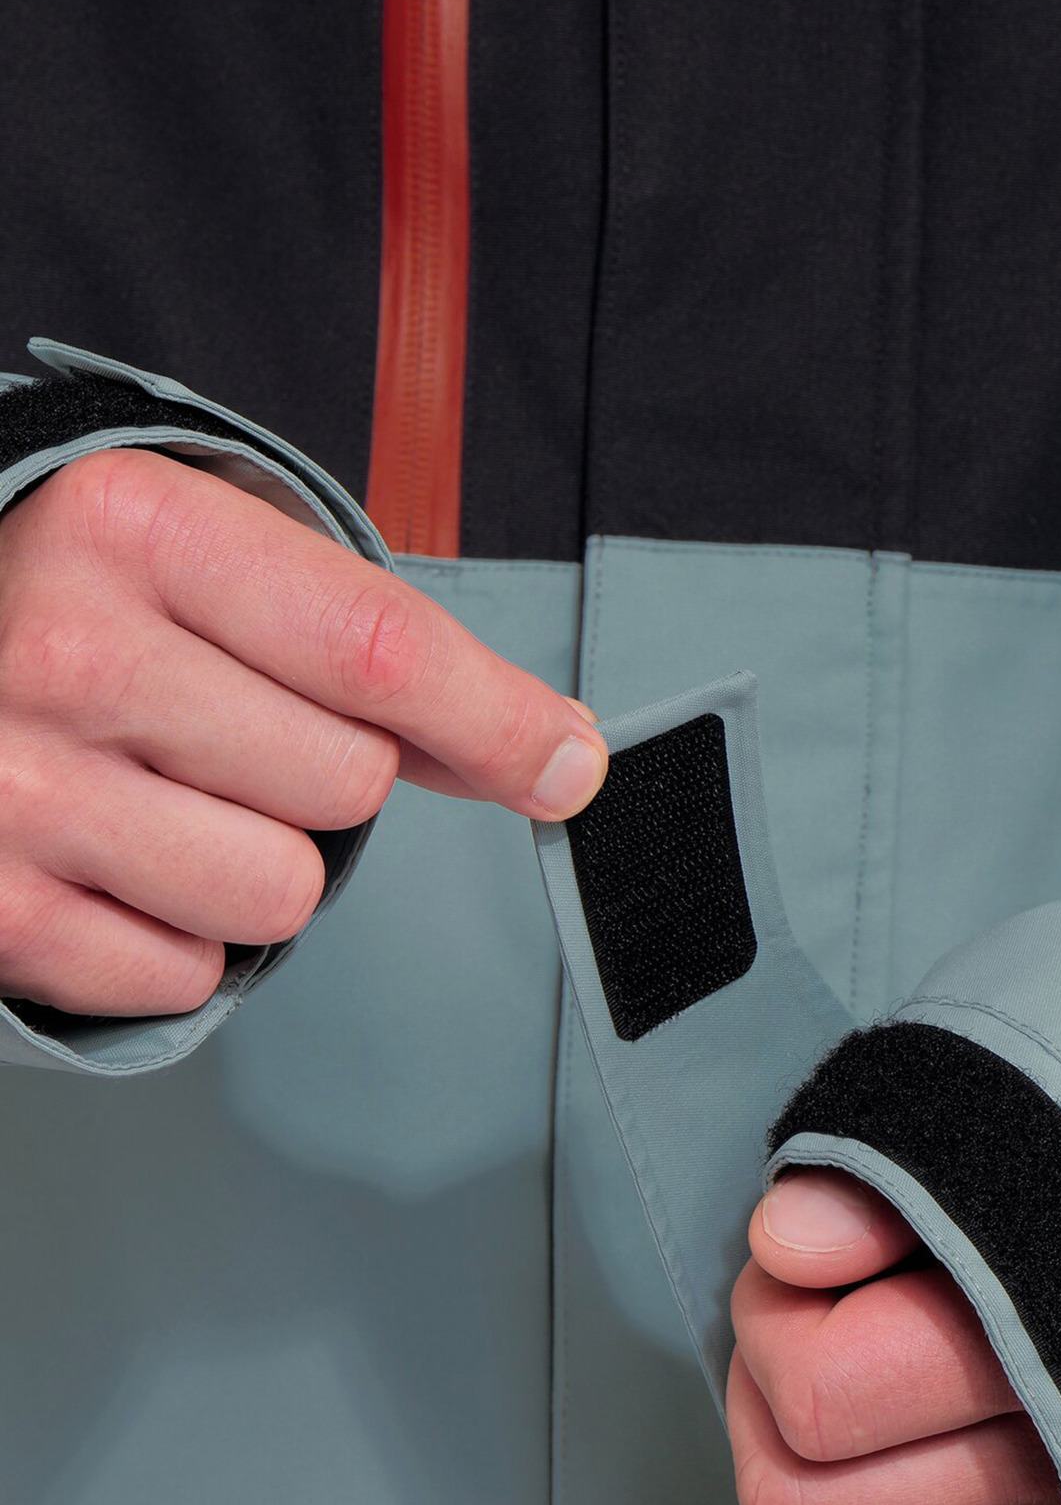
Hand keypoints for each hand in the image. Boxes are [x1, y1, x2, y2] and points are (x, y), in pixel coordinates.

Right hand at [0, 448, 606, 1013]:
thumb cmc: (75, 607)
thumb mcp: (208, 560)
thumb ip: (374, 645)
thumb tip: (548, 753)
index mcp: (135, 530)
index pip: (379, 649)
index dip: (496, 720)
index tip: (562, 764)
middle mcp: (67, 653)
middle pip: (347, 782)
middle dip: (322, 774)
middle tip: (221, 734)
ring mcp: (18, 790)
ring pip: (283, 894)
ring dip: (254, 865)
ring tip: (162, 800)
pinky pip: (188, 974)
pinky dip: (173, 937)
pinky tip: (110, 862)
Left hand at [728, 1168, 1060, 1504]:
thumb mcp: (994, 1111)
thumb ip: (882, 1176)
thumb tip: (785, 1240)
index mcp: (1043, 1333)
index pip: (821, 1393)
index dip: (773, 1318)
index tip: (806, 1254)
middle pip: (805, 1501)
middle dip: (767, 1401)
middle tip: (803, 1321)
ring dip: (802, 1479)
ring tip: (831, 1385)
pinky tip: (869, 1458)